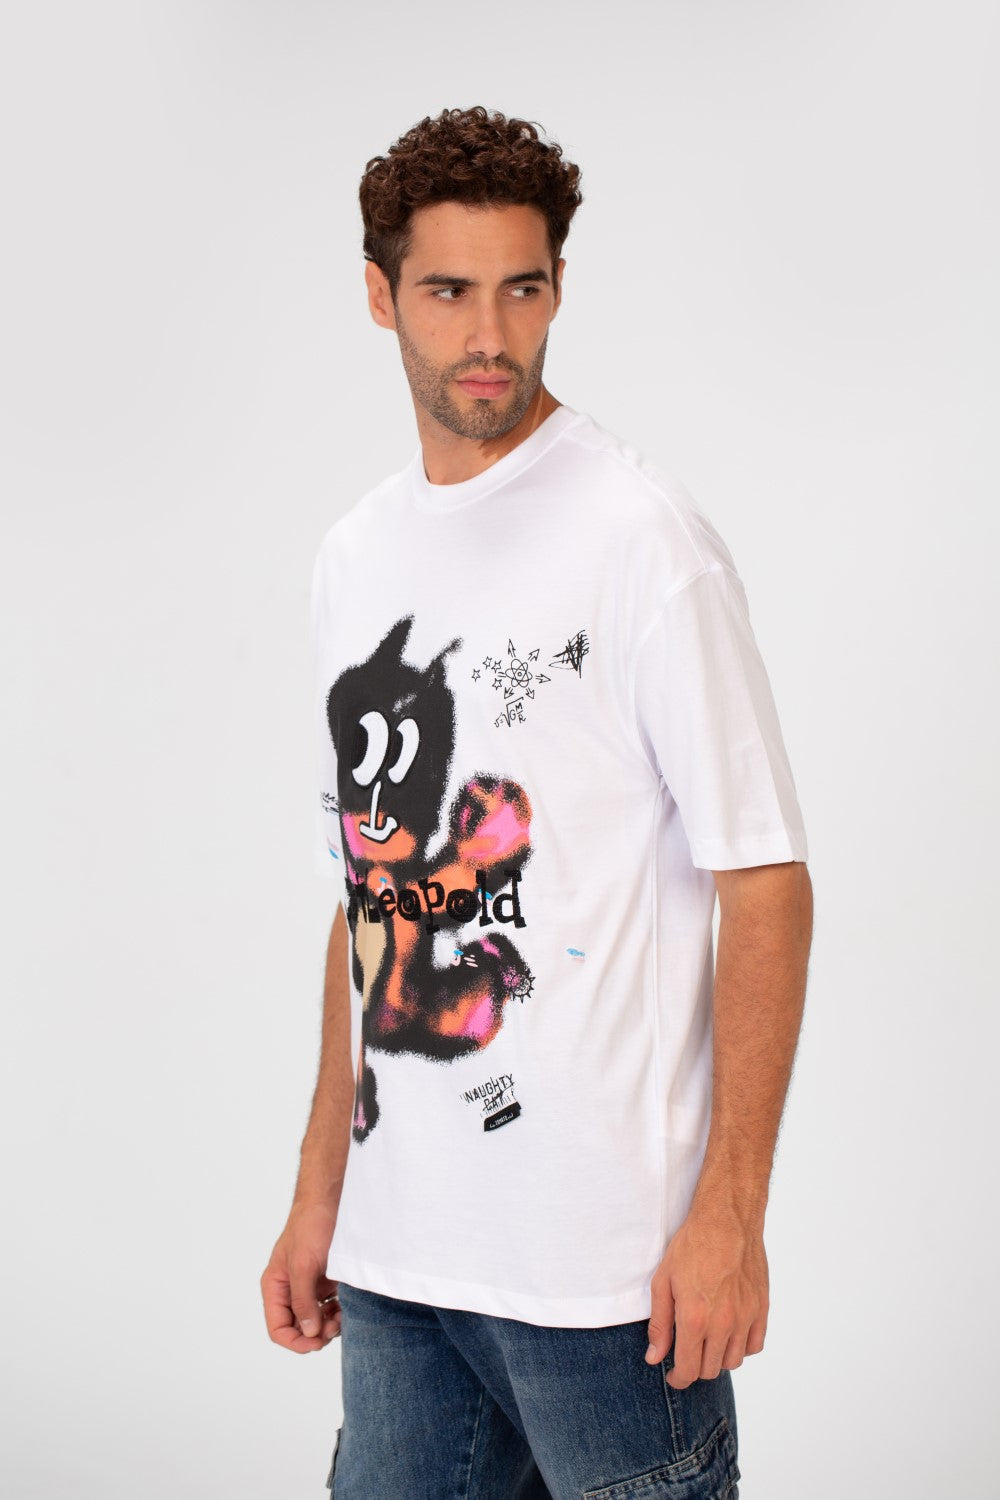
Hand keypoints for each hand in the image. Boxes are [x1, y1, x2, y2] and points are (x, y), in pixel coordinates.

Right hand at [260, 1202, 341, 1352]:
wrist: (333, 1199)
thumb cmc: (312, 1226)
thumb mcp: (303, 1264)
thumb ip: (303, 1300)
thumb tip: (309, 1333)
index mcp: (275, 1286)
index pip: (278, 1328)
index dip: (296, 1342)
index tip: (317, 1342)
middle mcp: (290, 1290)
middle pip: (298, 1329)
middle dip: (316, 1334)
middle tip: (336, 1326)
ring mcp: (309, 1286)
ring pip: (315, 1322)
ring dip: (329, 1326)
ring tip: (343, 1317)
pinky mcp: (326, 1282)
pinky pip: (329, 1309)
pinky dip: (338, 1313)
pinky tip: (347, 1308)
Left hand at [645, 1204, 768, 1387]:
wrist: (726, 1220)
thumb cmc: (692, 1246)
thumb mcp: (663, 1281)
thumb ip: (659, 1324)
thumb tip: (655, 1358)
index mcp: (695, 1318)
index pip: (689, 1370)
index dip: (678, 1379)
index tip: (673, 1375)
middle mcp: (723, 1323)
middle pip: (710, 1370)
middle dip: (695, 1367)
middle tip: (687, 1352)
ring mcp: (746, 1317)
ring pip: (733, 1362)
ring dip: (718, 1358)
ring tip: (707, 1340)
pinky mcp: (761, 1309)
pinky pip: (754, 1346)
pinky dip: (741, 1346)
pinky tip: (729, 1332)